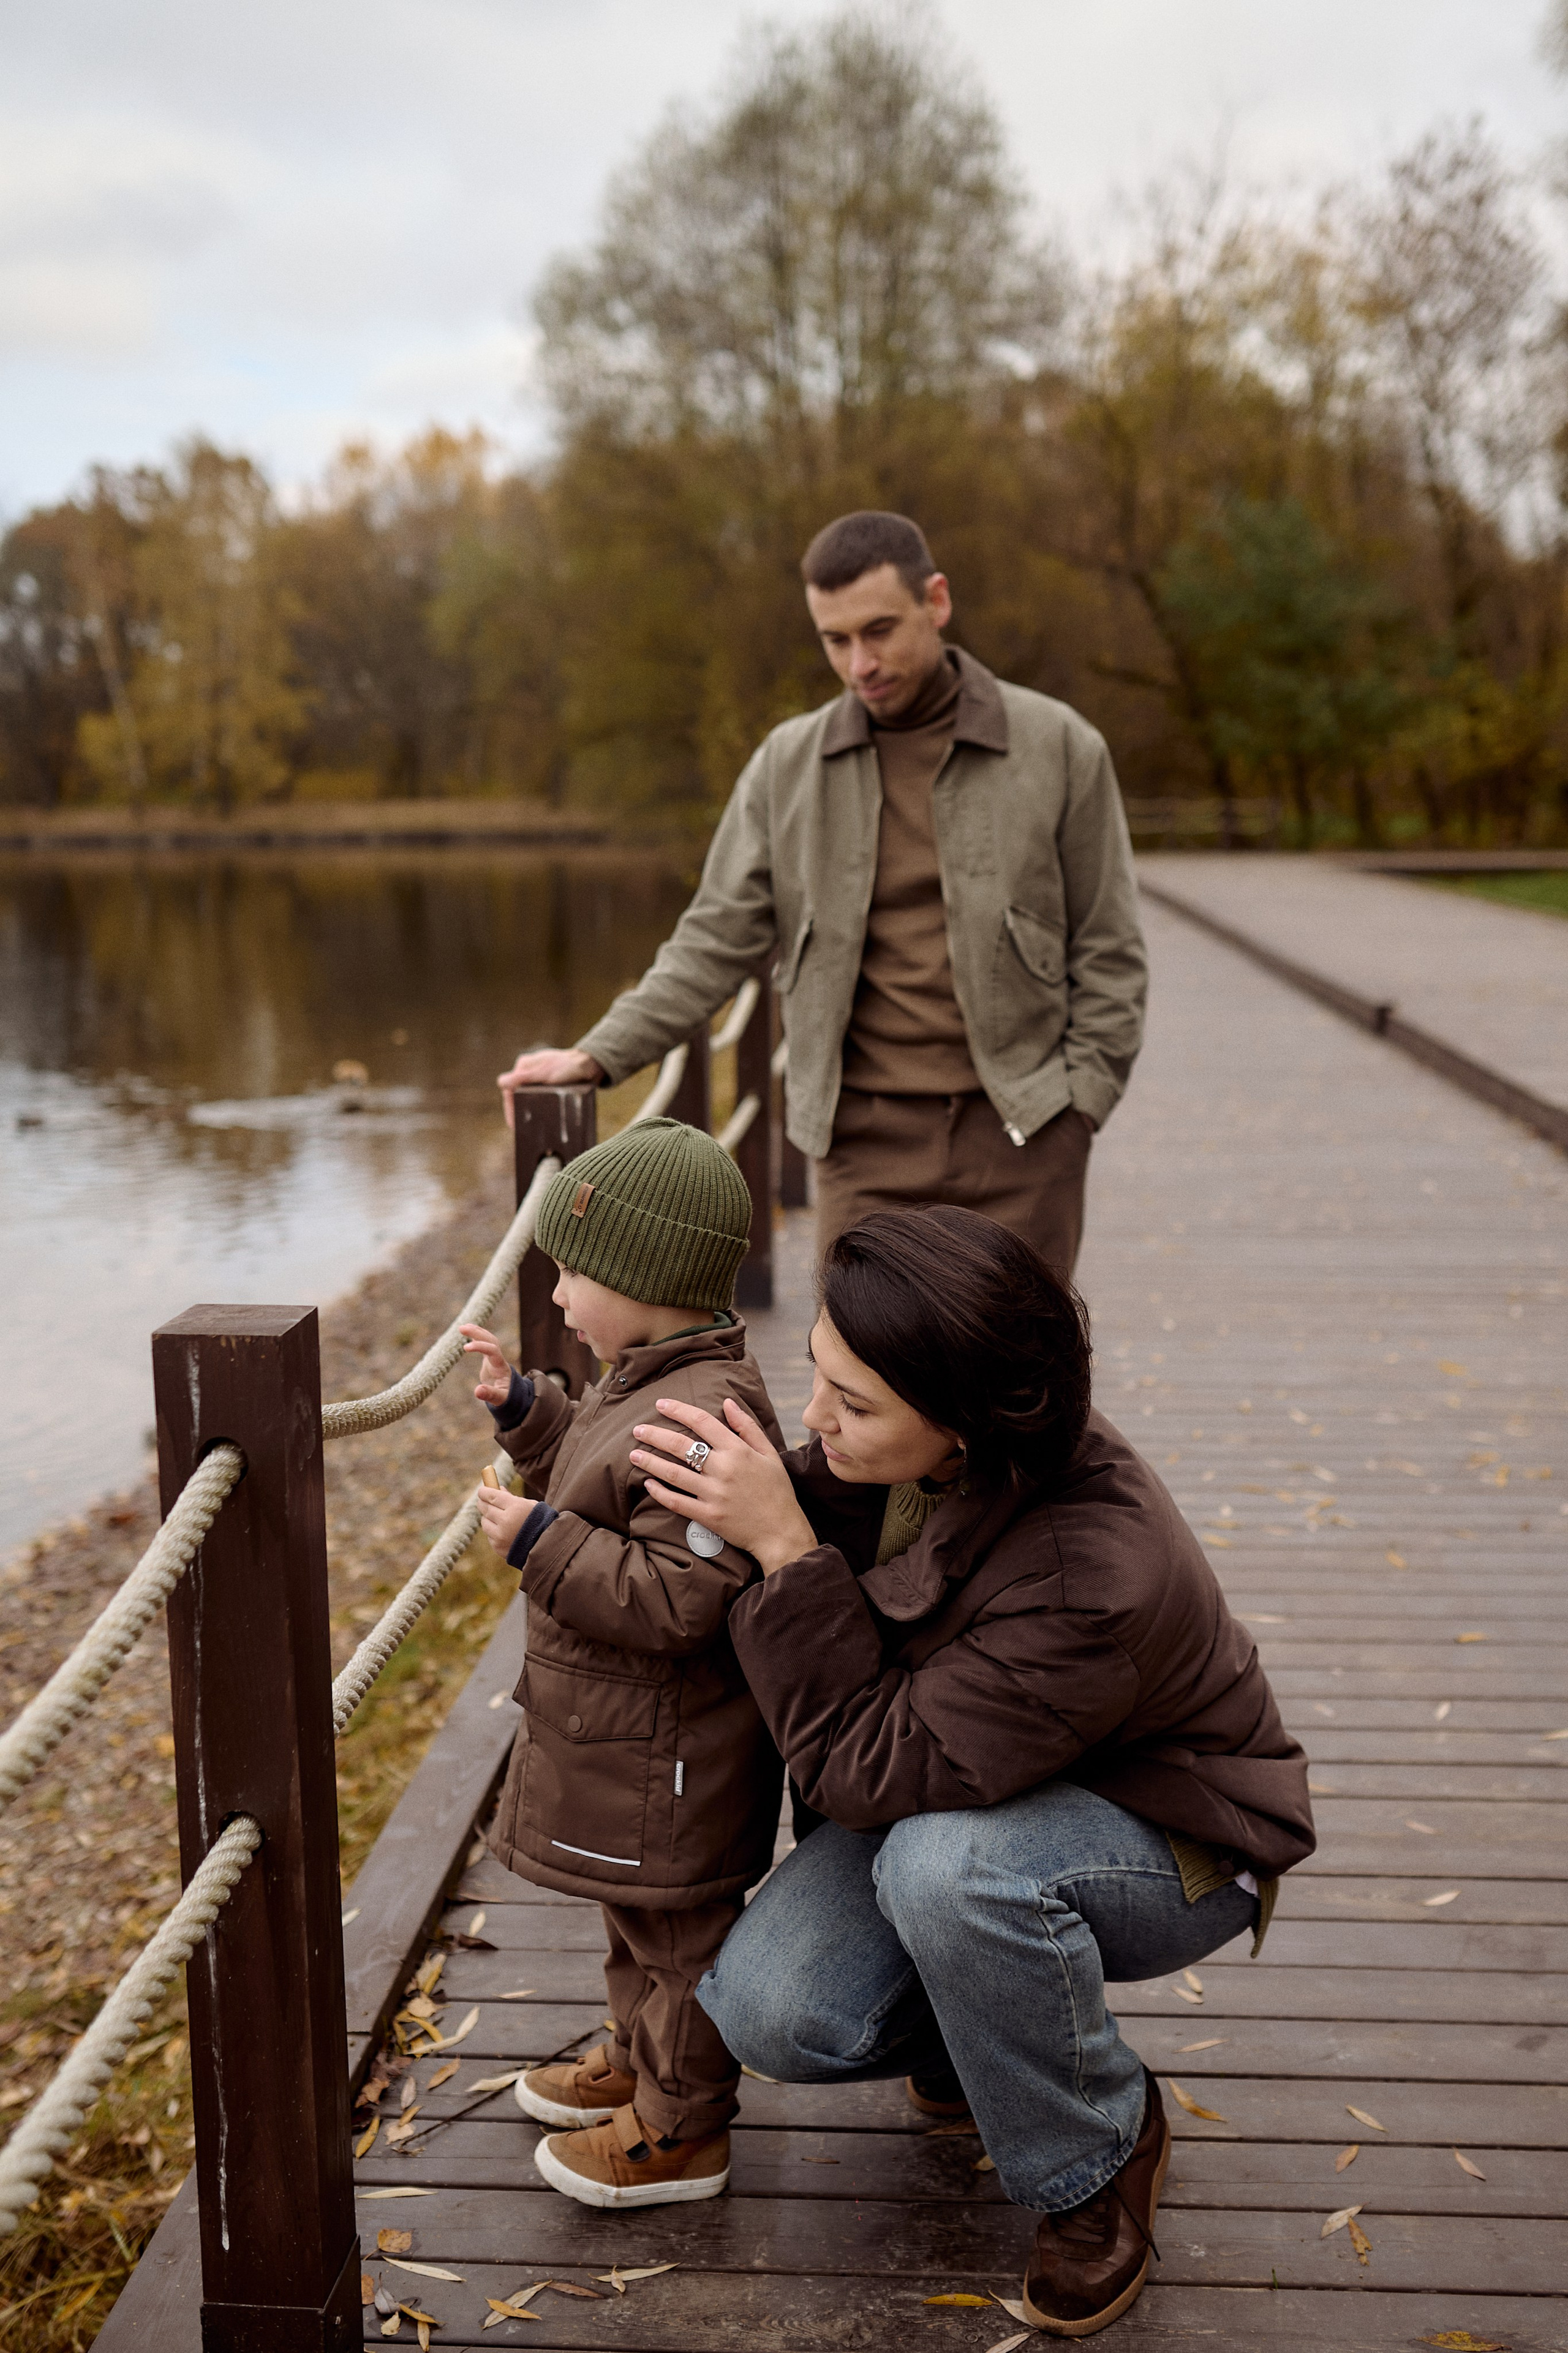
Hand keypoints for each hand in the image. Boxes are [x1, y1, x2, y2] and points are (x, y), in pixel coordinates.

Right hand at [460, 1322, 513, 1407]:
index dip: (480, 1347)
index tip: (465, 1347)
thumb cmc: (506, 1396)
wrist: (513, 1393)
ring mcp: (495, 1357)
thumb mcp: (499, 1398)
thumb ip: (490, 1394)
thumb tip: (477, 1391)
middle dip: (478, 1333)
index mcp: (500, 1367)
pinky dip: (477, 1336)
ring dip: (477, 1332)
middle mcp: (498, 1358)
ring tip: (463, 1327)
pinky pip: (485, 1343)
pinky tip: (468, 1330)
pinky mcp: (490, 1357)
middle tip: (461, 1328)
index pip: (492, 1351)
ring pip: (488, 1339)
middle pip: (491, 1340)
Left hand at [475, 1481, 536, 1557]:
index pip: (492, 1496)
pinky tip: (504, 1532)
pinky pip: (489, 1536)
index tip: (482, 1491)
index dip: (484, 1492)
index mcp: (515, 1507)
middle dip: (483, 1503)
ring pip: (485, 1522)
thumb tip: (498, 1489)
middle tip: (483, 1501)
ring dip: (488, 1518)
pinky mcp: (498, 1547)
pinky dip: (493, 1532)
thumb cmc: (540, 1522)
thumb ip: (512, 1498)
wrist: (547, 1546)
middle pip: (486, 1508)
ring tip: (497, 1518)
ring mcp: (500, 1535)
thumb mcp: (530, 1505)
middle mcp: (506, 1521)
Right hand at [497, 1048, 604, 1127]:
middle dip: (517, 1111)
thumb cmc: (568, 1067)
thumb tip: (501, 1083)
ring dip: (527, 1110)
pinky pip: (538, 1097)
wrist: (591, 1065)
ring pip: (526, 1097)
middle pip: (516, 1095)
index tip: (514, 1124)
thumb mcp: (544, 1073)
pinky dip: (538, 1107)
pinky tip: (540, 1118)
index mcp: (524, 1066)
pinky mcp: (549, 1084)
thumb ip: (522, 1077)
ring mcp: (538, 1078)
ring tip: (529, 1127)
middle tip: (521, 1129)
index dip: (510, 1108)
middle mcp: (529, 1071)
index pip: (508, 1089)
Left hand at [630, 1397, 817, 1575]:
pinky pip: (677, 1502)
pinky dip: (659, 1493)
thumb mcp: (768, 1454)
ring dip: (650, 1462)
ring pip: (673, 1473)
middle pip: (681, 1446)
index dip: (679, 1410)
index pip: (702, 1422)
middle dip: (655, 1435)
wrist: (781, 1532)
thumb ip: (747, 1427)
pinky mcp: (708, 1516)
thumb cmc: (777, 1491)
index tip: (661, 1405)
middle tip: (637, 1430)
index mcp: (738, 1451)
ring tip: (633, 1454)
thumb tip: (727, 1402)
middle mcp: (723, 1469)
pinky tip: (647, 1484)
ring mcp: (714, 1494)